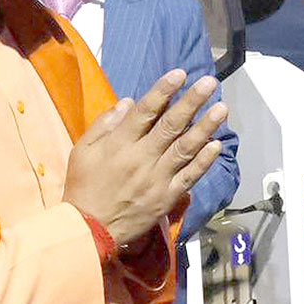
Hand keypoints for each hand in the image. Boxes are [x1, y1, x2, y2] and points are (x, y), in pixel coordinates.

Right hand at [63, 70, 227, 246]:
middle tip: (209, 82)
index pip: (145, 111)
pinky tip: (217, 145)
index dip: (163, 90)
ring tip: (221, 108)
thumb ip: (104, 125)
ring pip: (186, 148)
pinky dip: (204, 160)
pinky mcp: (167, 197)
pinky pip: (190, 176)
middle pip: (171, 125)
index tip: (180, 73)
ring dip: (206, 127)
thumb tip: (129, 102)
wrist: (89, 229)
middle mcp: (142, 158)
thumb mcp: (82, 151)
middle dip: (192, 101)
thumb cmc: (84, 186)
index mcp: (119, 144)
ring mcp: (158, 178)